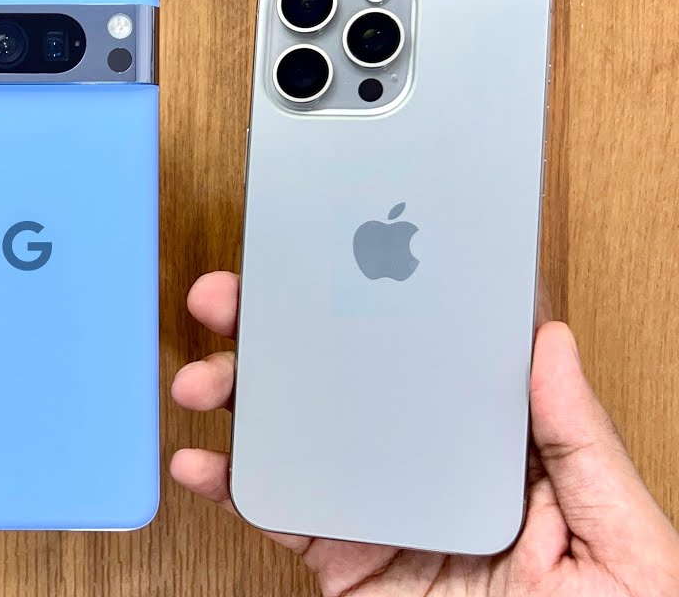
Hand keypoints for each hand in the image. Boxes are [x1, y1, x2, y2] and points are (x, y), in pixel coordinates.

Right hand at [171, 271, 678, 596]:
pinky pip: (278, 516)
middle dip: (278, 335)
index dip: (378, 301)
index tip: (337, 258)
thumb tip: (549, 344)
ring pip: (296, 438)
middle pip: (344, 384)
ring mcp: (379, 512)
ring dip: (239, 400)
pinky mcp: (343, 562)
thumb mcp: (618, 536)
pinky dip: (229, 487)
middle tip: (235, 299)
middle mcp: (426, 470)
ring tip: (203, 377)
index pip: (429, 356)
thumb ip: (578, 445)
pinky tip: (200, 461)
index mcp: (497, 451)